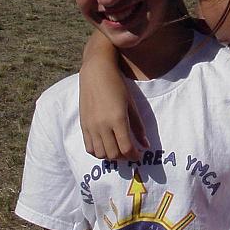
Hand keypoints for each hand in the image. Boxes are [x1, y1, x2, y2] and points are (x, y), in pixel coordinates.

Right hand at [79, 31, 148, 160]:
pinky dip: (98, 152)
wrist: (96, 72)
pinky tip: (106, 146)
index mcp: (118, 119)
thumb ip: (138, 126)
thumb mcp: (132, 104)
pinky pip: (89, 147)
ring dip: (111, 156)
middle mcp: (103, 125)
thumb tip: (146, 145)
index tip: (139, 156)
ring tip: (118, 150)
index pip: (126, 148)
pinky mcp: (83, 125)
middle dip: (124, 157)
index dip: (134, 156)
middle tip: (130, 153)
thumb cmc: (118, 85)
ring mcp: (91, 126)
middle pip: (113, 154)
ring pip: (100, 154)